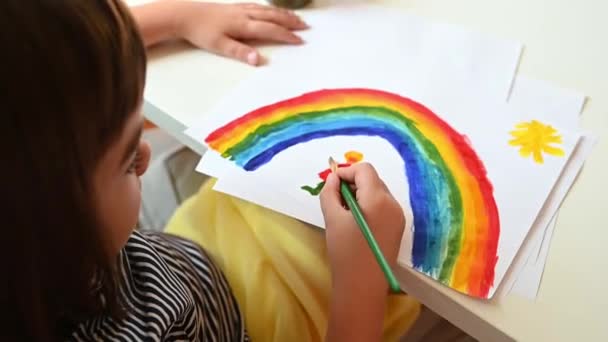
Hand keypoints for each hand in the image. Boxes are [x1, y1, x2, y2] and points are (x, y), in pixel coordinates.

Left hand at [174, 2, 307, 64]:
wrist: (184, 14)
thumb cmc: (201, 32)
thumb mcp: (220, 45)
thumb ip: (240, 52)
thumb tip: (258, 60)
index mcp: (243, 25)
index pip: (270, 30)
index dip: (287, 35)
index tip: (300, 41)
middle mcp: (245, 14)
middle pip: (273, 17)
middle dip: (290, 22)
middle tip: (306, 27)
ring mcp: (240, 9)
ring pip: (267, 10)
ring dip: (283, 14)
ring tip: (296, 18)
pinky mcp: (234, 7)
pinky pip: (258, 6)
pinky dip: (270, 9)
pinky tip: (272, 11)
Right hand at [320, 163, 404, 290]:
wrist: (362, 287)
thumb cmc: (345, 252)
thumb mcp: (332, 219)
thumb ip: (330, 193)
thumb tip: (333, 178)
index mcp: (378, 199)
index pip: (364, 170)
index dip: (346, 172)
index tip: (332, 184)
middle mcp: (393, 204)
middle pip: (373, 179)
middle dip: (353, 183)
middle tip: (336, 199)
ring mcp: (398, 216)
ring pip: (378, 192)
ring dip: (361, 194)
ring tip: (345, 212)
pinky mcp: (398, 228)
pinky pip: (383, 206)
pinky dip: (369, 206)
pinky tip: (356, 223)